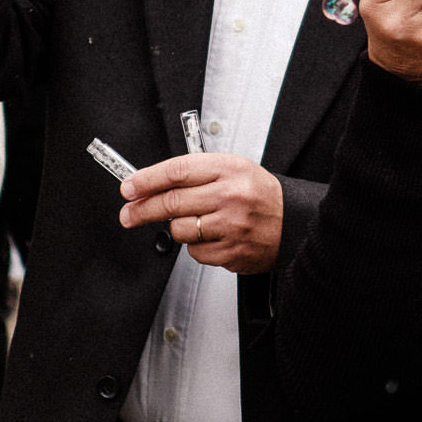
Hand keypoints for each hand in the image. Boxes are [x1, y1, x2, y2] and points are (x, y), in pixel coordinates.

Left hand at [118, 153, 286, 273]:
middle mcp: (230, 195)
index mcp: (229, 169)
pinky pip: (196, 252)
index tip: (129, 187)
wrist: (292, 221)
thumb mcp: (233, 170)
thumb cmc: (259, 195)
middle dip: (142, 209)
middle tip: (129, 214)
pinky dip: (198, 246)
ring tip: (196, 222)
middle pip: (172, 202)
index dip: (147, 180)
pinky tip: (213, 236)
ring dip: (178, 228)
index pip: (178, 171)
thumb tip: (152, 185)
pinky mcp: (232, 251)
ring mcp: (232, 225)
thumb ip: (196, 174)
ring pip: (180, 230)